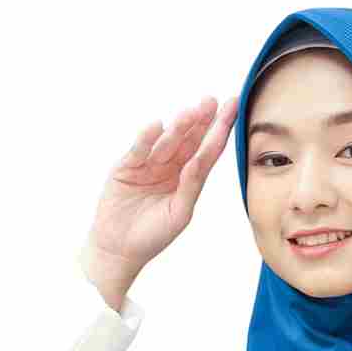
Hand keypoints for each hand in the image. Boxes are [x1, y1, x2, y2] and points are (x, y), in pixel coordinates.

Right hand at [80, 94, 239, 294]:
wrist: (118, 249)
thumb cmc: (153, 235)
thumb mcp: (179, 213)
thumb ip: (190, 186)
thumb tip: (200, 161)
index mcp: (187, 179)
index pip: (207, 151)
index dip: (219, 131)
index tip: (233, 110)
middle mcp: (170, 167)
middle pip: (188, 140)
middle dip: (201, 121)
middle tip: (212, 101)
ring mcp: (148, 165)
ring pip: (166, 142)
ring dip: (179, 127)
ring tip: (192, 112)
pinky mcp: (126, 168)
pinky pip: (139, 150)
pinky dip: (146, 139)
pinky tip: (157, 126)